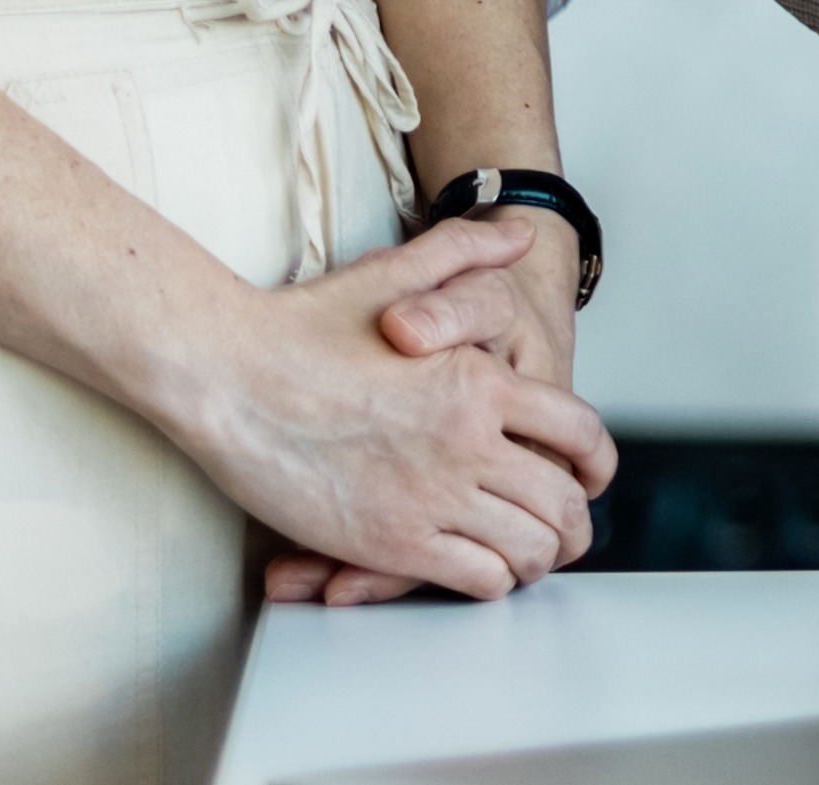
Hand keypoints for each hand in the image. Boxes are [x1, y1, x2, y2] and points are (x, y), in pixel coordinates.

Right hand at [268, 243, 588, 603]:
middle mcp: (469, 441)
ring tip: (528, 558)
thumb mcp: (392, 273)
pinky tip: (479, 573)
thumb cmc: (297, 325)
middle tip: (567, 533)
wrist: (223, 374)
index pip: (578, 432)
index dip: (595, 462)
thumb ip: (465, 254)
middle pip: (561, 501)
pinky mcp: (388, 541)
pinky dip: (489, 581)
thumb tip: (521, 237)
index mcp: (480, 381)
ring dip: (536, 557)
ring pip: (527, 548)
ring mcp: (432, 496)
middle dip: (572, 523)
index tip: (590, 478)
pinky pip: (475, 578)